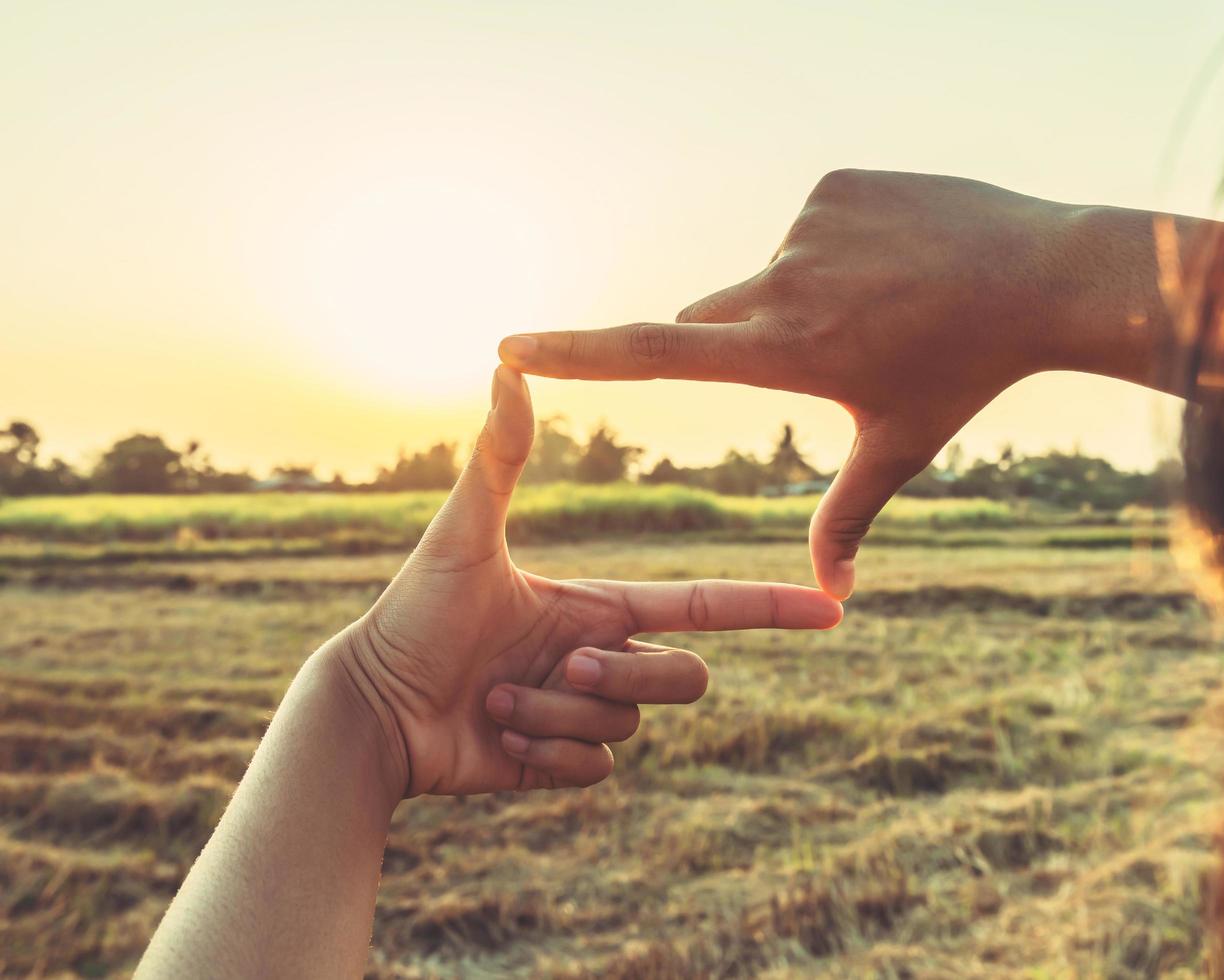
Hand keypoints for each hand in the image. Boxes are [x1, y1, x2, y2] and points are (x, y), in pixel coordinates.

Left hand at [332, 365, 842, 798]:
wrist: (369, 709)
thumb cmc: (411, 614)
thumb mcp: (463, 534)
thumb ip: (499, 456)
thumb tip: (506, 362)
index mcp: (597, 604)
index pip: (704, 604)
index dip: (768, 606)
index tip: (830, 609)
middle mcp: (601, 656)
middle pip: (684, 675)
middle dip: (628, 673)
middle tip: (559, 666)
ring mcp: (584, 713)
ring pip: (630, 724)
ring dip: (558, 713)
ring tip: (496, 700)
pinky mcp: (561, 762)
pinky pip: (599, 768)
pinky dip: (549, 753)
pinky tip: (498, 738)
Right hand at [498, 170, 1181, 597]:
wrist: (1041, 275)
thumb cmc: (965, 374)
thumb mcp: (898, 448)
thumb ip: (845, 519)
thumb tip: (828, 600)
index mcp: (784, 350)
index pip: (654, 353)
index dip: (574, 352)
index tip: (509, 343)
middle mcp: (782, 283)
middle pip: (713, 320)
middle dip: (744, 345)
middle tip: (829, 350)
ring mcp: (807, 226)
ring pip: (771, 275)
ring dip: (806, 297)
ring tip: (888, 306)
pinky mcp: (832, 186)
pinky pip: (808, 229)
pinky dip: (835, 250)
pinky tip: (897, 260)